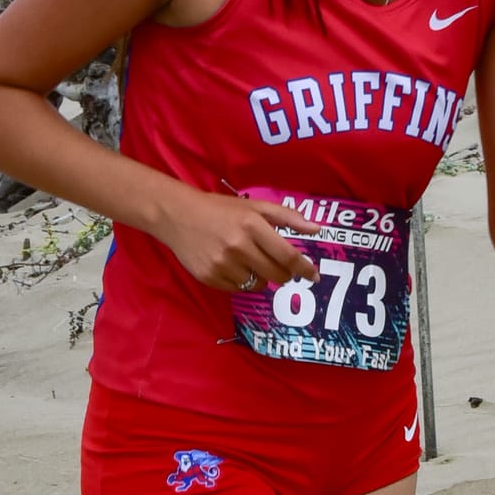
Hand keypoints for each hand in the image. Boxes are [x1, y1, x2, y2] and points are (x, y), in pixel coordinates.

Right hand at [158, 190, 319, 292]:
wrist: (178, 215)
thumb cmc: (221, 209)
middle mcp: (238, 246)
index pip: (287, 256)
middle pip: (276, 275)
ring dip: (260, 276)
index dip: (304, 269)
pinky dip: (240, 280)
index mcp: (252, 225)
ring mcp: (222, 264)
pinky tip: (231, 264)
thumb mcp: (255, 206)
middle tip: (278, 266)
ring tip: (247, 259)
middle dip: (283, 274)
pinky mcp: (209, 277)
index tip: (314, 277)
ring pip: (257, 284)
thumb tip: (317, 230)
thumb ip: (288, 217)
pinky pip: (237, 289)